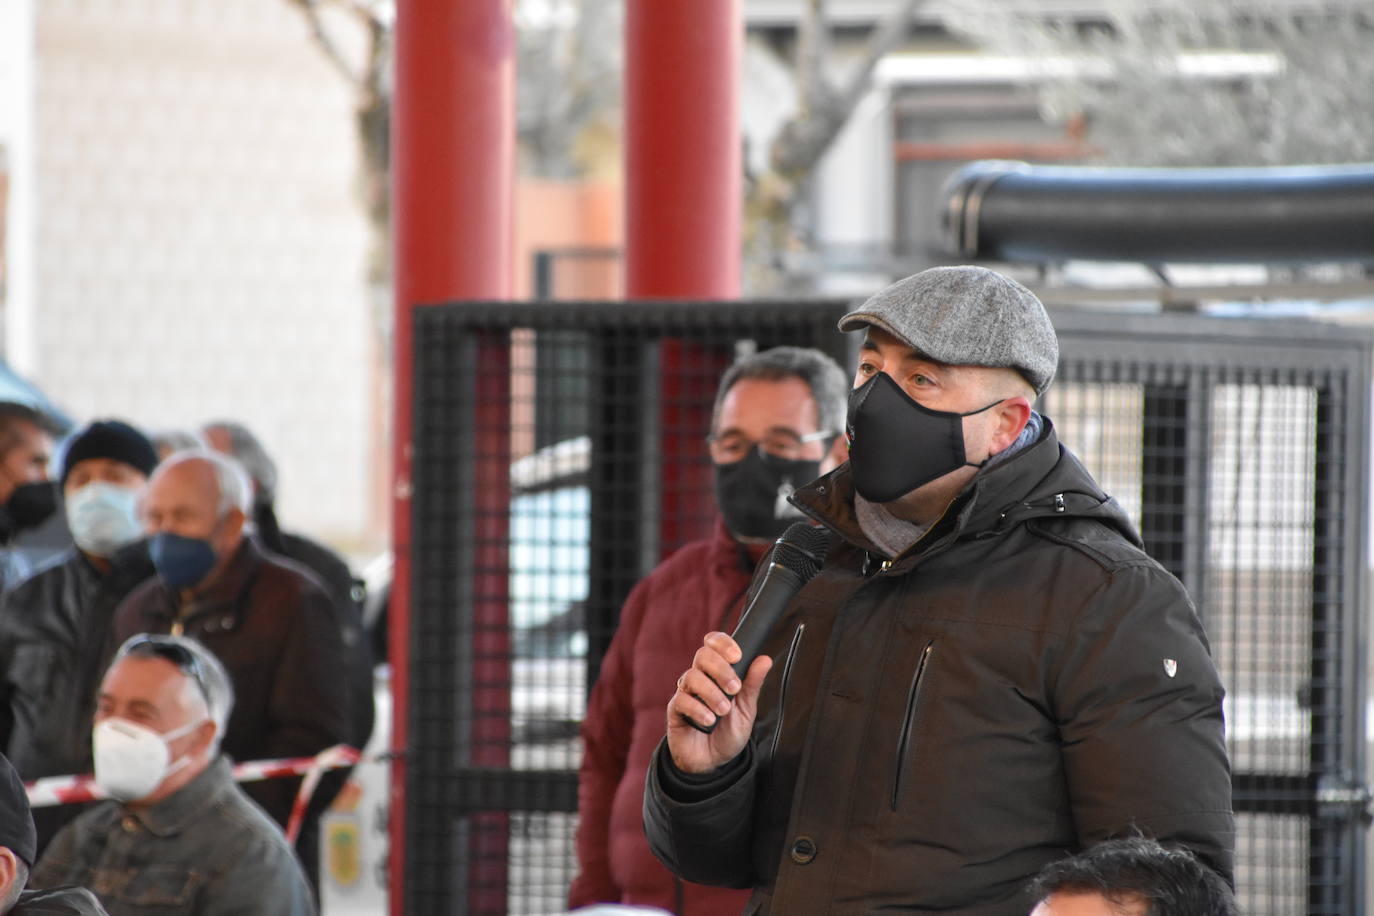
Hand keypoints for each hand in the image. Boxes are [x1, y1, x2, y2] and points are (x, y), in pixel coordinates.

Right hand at [665, 631, 772, 774]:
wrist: (714, 762)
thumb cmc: (728, 732)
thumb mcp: (746, 709)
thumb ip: (752, 684)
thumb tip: (765, 659)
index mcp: (717, 672)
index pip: (713, 644)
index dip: (723, 643)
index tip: (737, 656)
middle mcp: (700, 678)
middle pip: (702, 655)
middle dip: (721, 669)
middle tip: (734, 689)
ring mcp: (686, 693)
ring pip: (691, 676)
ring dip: (712, 693)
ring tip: (723, 711)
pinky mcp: (675, 710)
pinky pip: (681, 700)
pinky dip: (698, 709)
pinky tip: (709, 721)